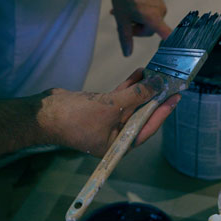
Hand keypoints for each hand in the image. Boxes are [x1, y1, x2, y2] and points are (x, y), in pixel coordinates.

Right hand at [36, 69, 179, 156]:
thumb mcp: (113, 106)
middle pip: (141, 116)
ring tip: (157, 74)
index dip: (163, 112)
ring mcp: (106, 122)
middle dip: (155, 99)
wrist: (45, 113)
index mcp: (119, 145)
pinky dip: (129, 87)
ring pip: (131, 104)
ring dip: (143, 90)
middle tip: (170, 83)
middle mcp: (115, 136)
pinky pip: (120, 98)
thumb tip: (158, 84)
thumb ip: (137, 95)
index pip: (148, 128)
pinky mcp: (99, 109)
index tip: (176, 97)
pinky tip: (139, 74)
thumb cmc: (76, 118)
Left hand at [110, 0, 171, 56]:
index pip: (166, 34)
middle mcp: (160, 11)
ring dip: (136, 20)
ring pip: (149, 20)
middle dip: (136, 28)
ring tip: (122, 12)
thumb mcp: (121, 17)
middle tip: (122, 22)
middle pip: (150, 29)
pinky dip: (140, 13)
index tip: (174, 51)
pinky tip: (128, 7)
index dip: (170, 44)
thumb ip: (125, 37)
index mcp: (153, 17)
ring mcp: (160, 4)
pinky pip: (150, 12)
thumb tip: (127, 54)